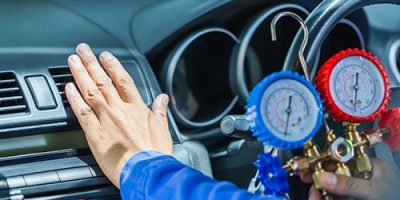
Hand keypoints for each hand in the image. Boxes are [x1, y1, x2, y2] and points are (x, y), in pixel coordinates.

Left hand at [65, 43, 172, 187]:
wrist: (145, 172)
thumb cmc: (154, 154)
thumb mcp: (163, 130)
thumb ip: (160, 111)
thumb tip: (162, 98)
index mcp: (137, 108)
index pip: (123, 81)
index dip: (113, 66)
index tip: (106, 56)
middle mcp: (120, 110)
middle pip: (103, 81)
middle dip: (92, 63)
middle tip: (82, 50)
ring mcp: (106, 121)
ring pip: (90, 92)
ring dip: (80, 74)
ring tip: (72, 61)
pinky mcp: (95, 134)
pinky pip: (82, 112)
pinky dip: (74, 98)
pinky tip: (68, 87)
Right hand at [301, 158, 398, 199]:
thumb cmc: (395, 198)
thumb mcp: (373, 190)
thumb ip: (349, 184)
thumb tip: (324, 177)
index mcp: (372, 166)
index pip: (344, 157)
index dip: (326, 159)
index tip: (310, 164)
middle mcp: (363, 177)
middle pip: (334, 172)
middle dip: (318, 177)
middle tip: (306, 180)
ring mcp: (357, 191)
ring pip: (331, 187)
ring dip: (318, 191)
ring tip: (313, 197)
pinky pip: (334, 197)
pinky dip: (323, 198)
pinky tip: (317, 199)